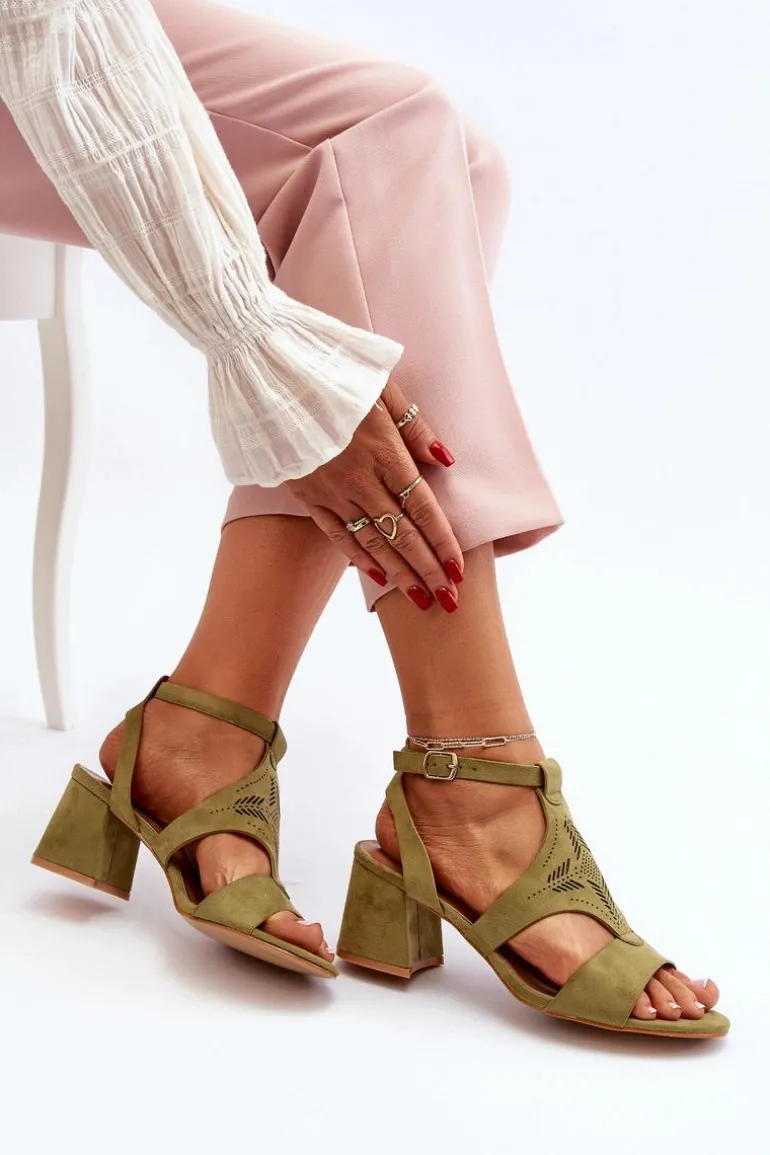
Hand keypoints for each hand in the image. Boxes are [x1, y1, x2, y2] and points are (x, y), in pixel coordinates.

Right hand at [286, 381, 462, 610]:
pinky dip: (360, 557)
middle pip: (402, 533)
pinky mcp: (307, 495)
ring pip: (373, 541)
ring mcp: (331, 490)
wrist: (268, 371)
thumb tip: (445, 461)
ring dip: (399, 574)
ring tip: (421, 600)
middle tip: (449, 601)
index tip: (459, 569)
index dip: (443, 540)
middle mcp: (360, 477)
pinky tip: (378, 577)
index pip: (422, 506)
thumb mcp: (382, 386)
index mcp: (384, 450)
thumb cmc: (332, 370)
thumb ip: (415, 427)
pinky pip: (337, 534)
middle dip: (428, 569)